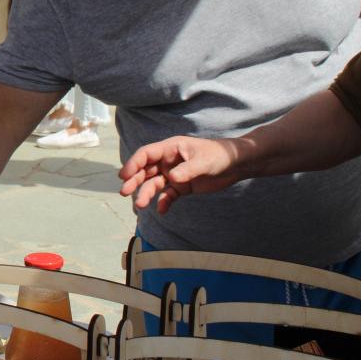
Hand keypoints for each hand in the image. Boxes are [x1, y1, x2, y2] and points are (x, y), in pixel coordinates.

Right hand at [118, 136, 242, 212]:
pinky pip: (168, 195)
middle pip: (146, 170)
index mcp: (170, 148)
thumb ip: (187, 169)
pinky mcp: (182, 186)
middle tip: (124, 192)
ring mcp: (174, 174)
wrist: (236, 165)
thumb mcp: (203, 161)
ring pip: (154, 184)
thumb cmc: (219, 155)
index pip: (146, 154)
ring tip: (140, 205)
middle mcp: (168, 161)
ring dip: (146, 193)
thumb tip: (172, 178)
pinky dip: (164, 202)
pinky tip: (161, 210)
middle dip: (134, 180)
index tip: (124, 175)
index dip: (134, 163)